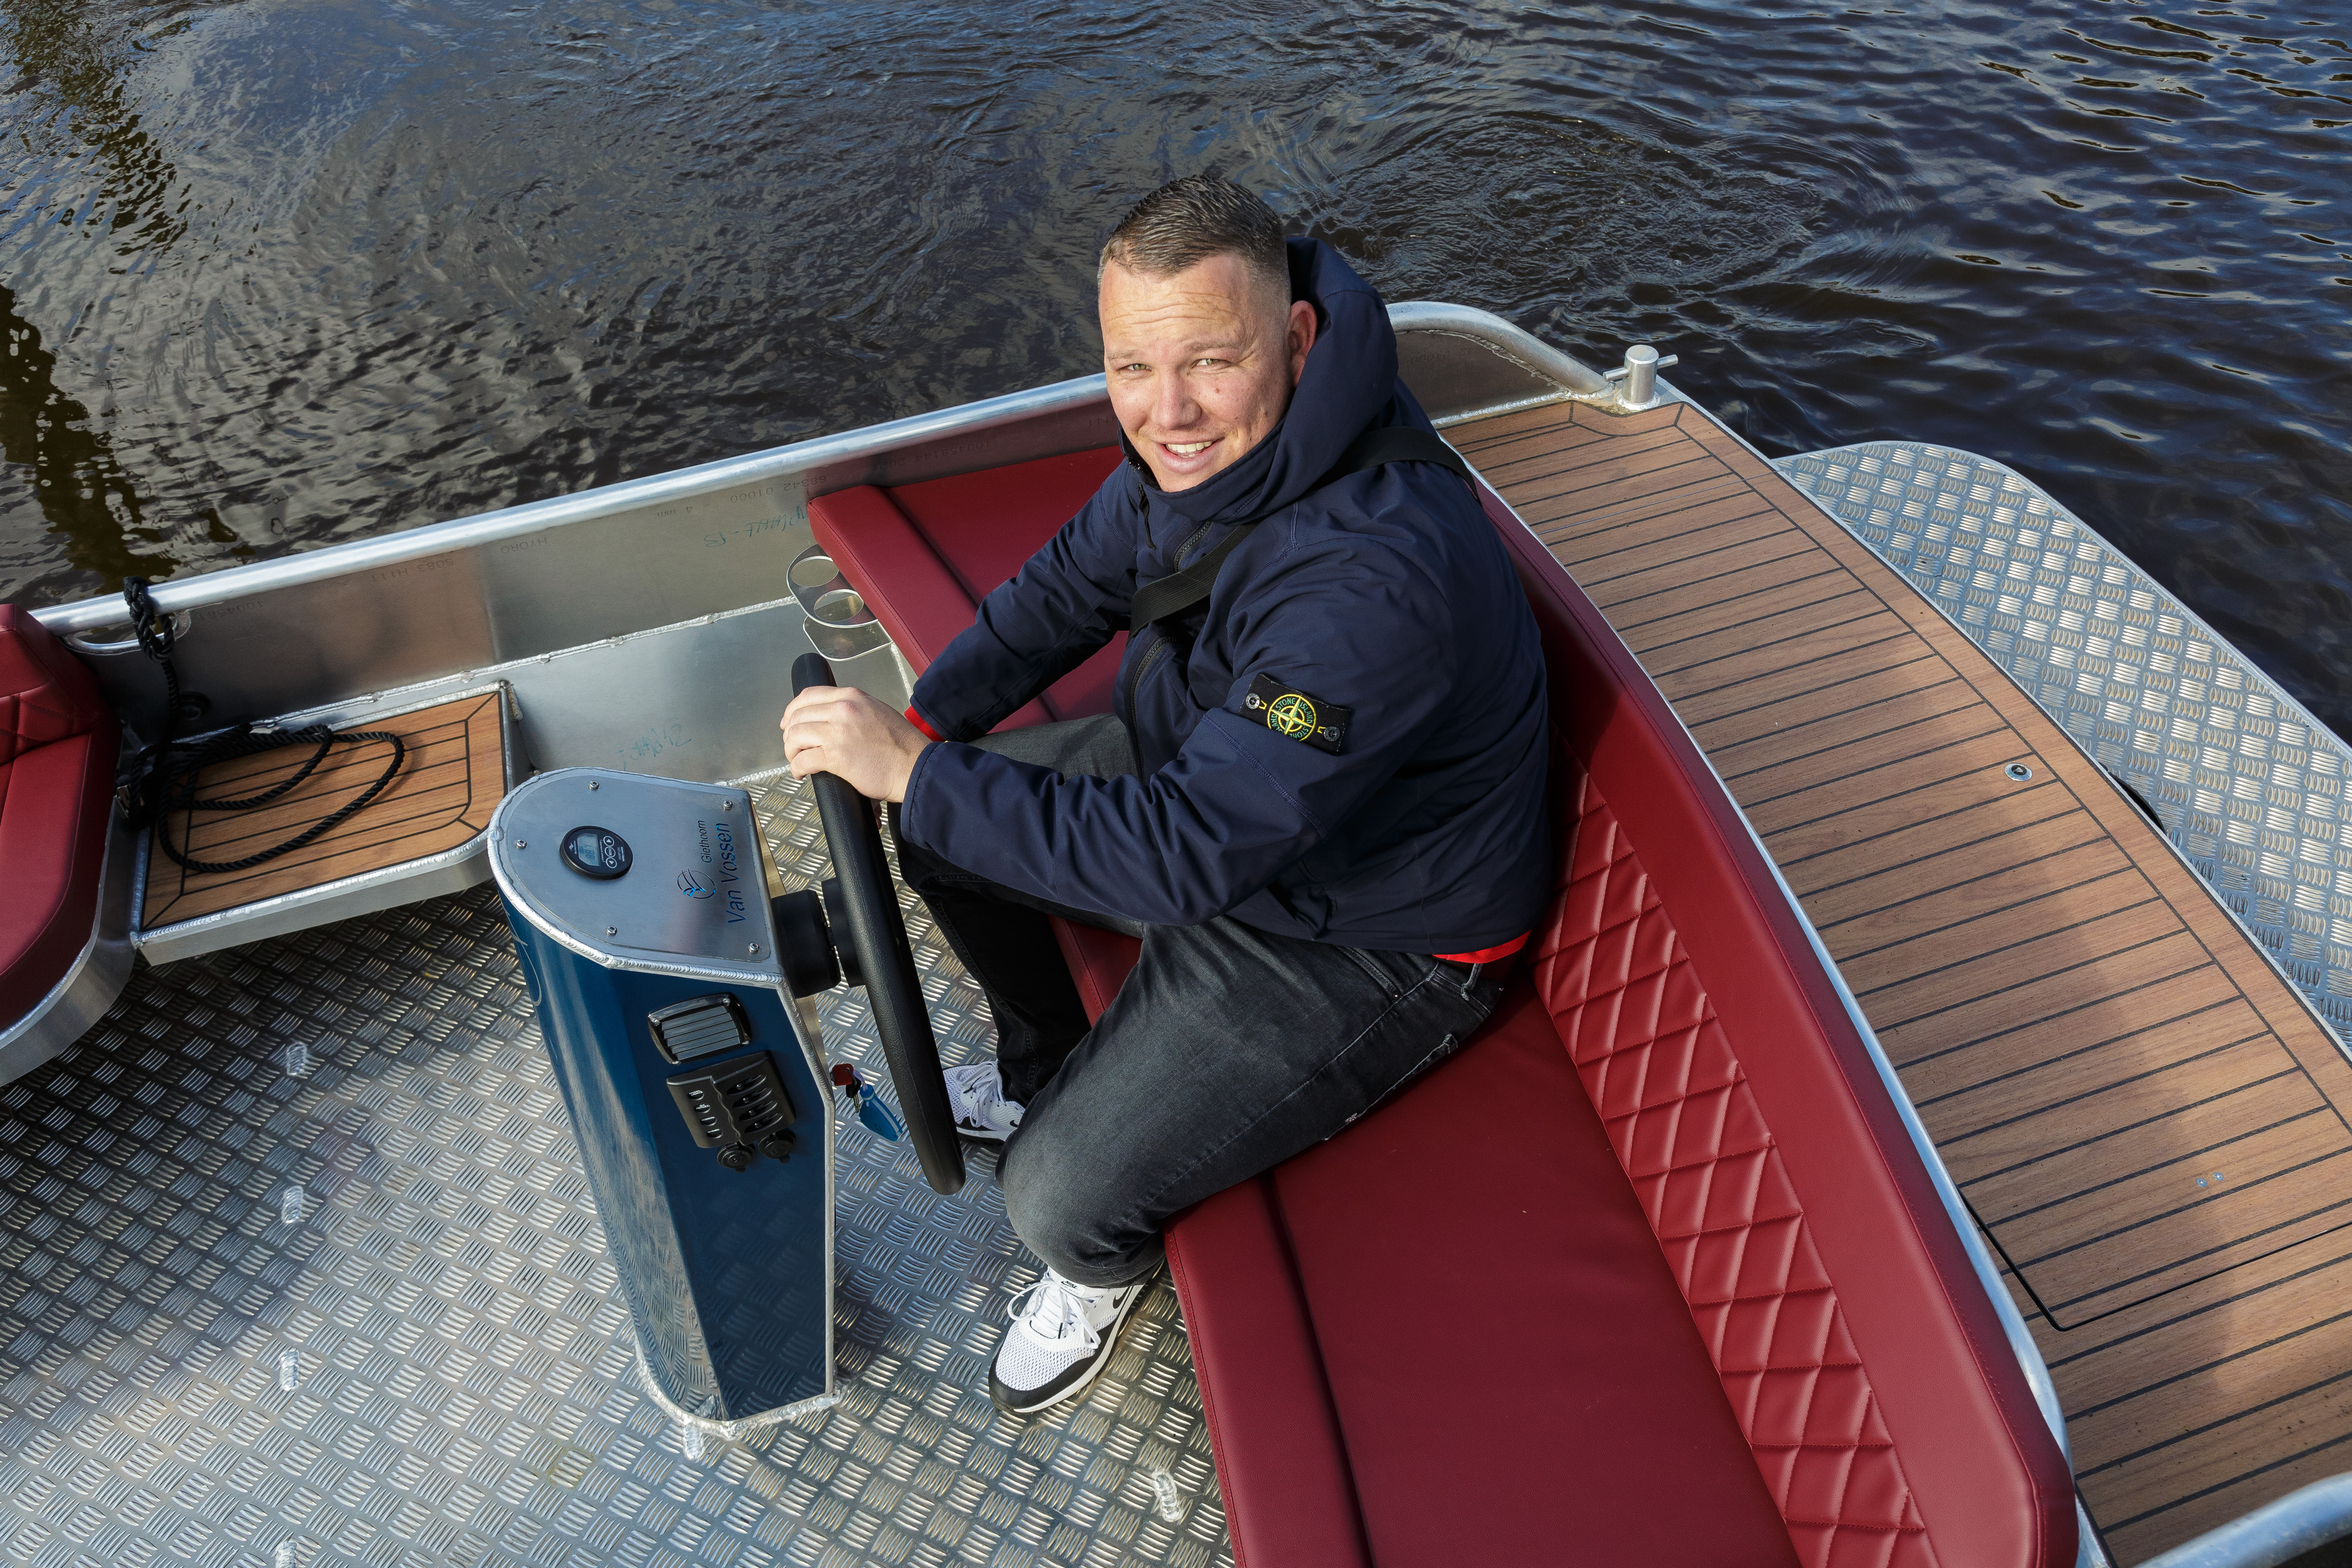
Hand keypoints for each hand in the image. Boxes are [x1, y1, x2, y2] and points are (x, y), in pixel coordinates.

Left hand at [780, 685, 930, 802]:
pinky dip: (797, 768)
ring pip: (796, 736)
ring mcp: (838, 732)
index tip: (789, 723)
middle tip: (793, 748)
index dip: (793, 710)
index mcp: (852, 697)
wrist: (915, 766)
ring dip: (791, 751)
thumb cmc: (901, 746)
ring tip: (797, 761)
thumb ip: (854, 710)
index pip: (809, 695)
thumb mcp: (877, 711)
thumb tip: (832, 718)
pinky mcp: (835, 756)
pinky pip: (803, 759)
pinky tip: (801, 774)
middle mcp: (843, 709)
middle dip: (790, 734)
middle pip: (798, 715)